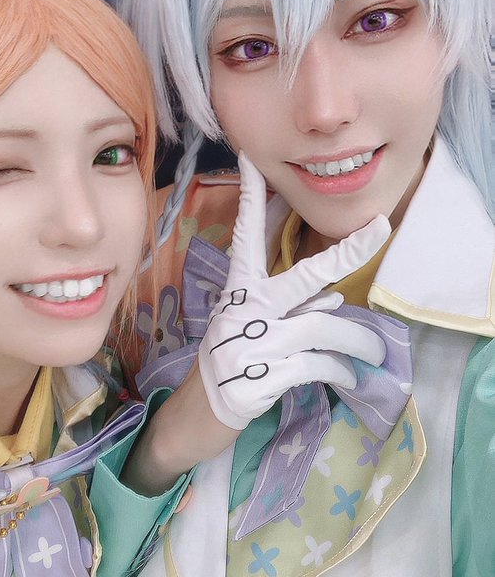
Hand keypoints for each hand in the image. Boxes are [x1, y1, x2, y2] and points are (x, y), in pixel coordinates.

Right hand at [198, 152, 390, 429]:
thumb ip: (288, 307)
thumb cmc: (232, 363)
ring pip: (324, 328)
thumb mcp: (251, 327)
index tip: (250, 162)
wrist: (198, 415)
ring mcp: (253, 344)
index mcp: (239, 292)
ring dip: (356, 340)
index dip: (250, 200)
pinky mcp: (262, 378)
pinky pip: (318, 364)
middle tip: (379, 230)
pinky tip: (348, 377)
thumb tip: (334, 297)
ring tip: (372, 352)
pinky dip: (340, 371)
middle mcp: (244, 311)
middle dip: (345, 254)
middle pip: (303, 277)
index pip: (247, 238)